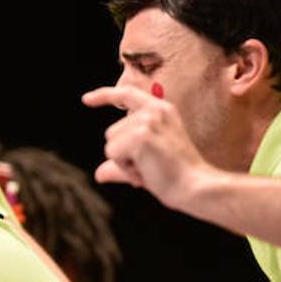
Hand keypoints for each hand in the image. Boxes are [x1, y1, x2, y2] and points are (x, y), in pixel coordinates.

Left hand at [83, 84, 219, 211]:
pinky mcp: (141, 135)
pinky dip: (124, 168)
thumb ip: (120, 166)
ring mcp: (148, 121)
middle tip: (149, 166)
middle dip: (122, 155)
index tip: (86, 99)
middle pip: (111, 132)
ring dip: (123, 162)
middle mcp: (154, 111)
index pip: (127, 95)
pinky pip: (112, 153)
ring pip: (110, 144)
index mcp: (161, 111)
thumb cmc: (175, 177)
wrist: (195, 186)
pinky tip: (146, 172)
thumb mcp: (144, 165)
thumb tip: (98, 174)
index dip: (104, 95)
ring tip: (150, 168)